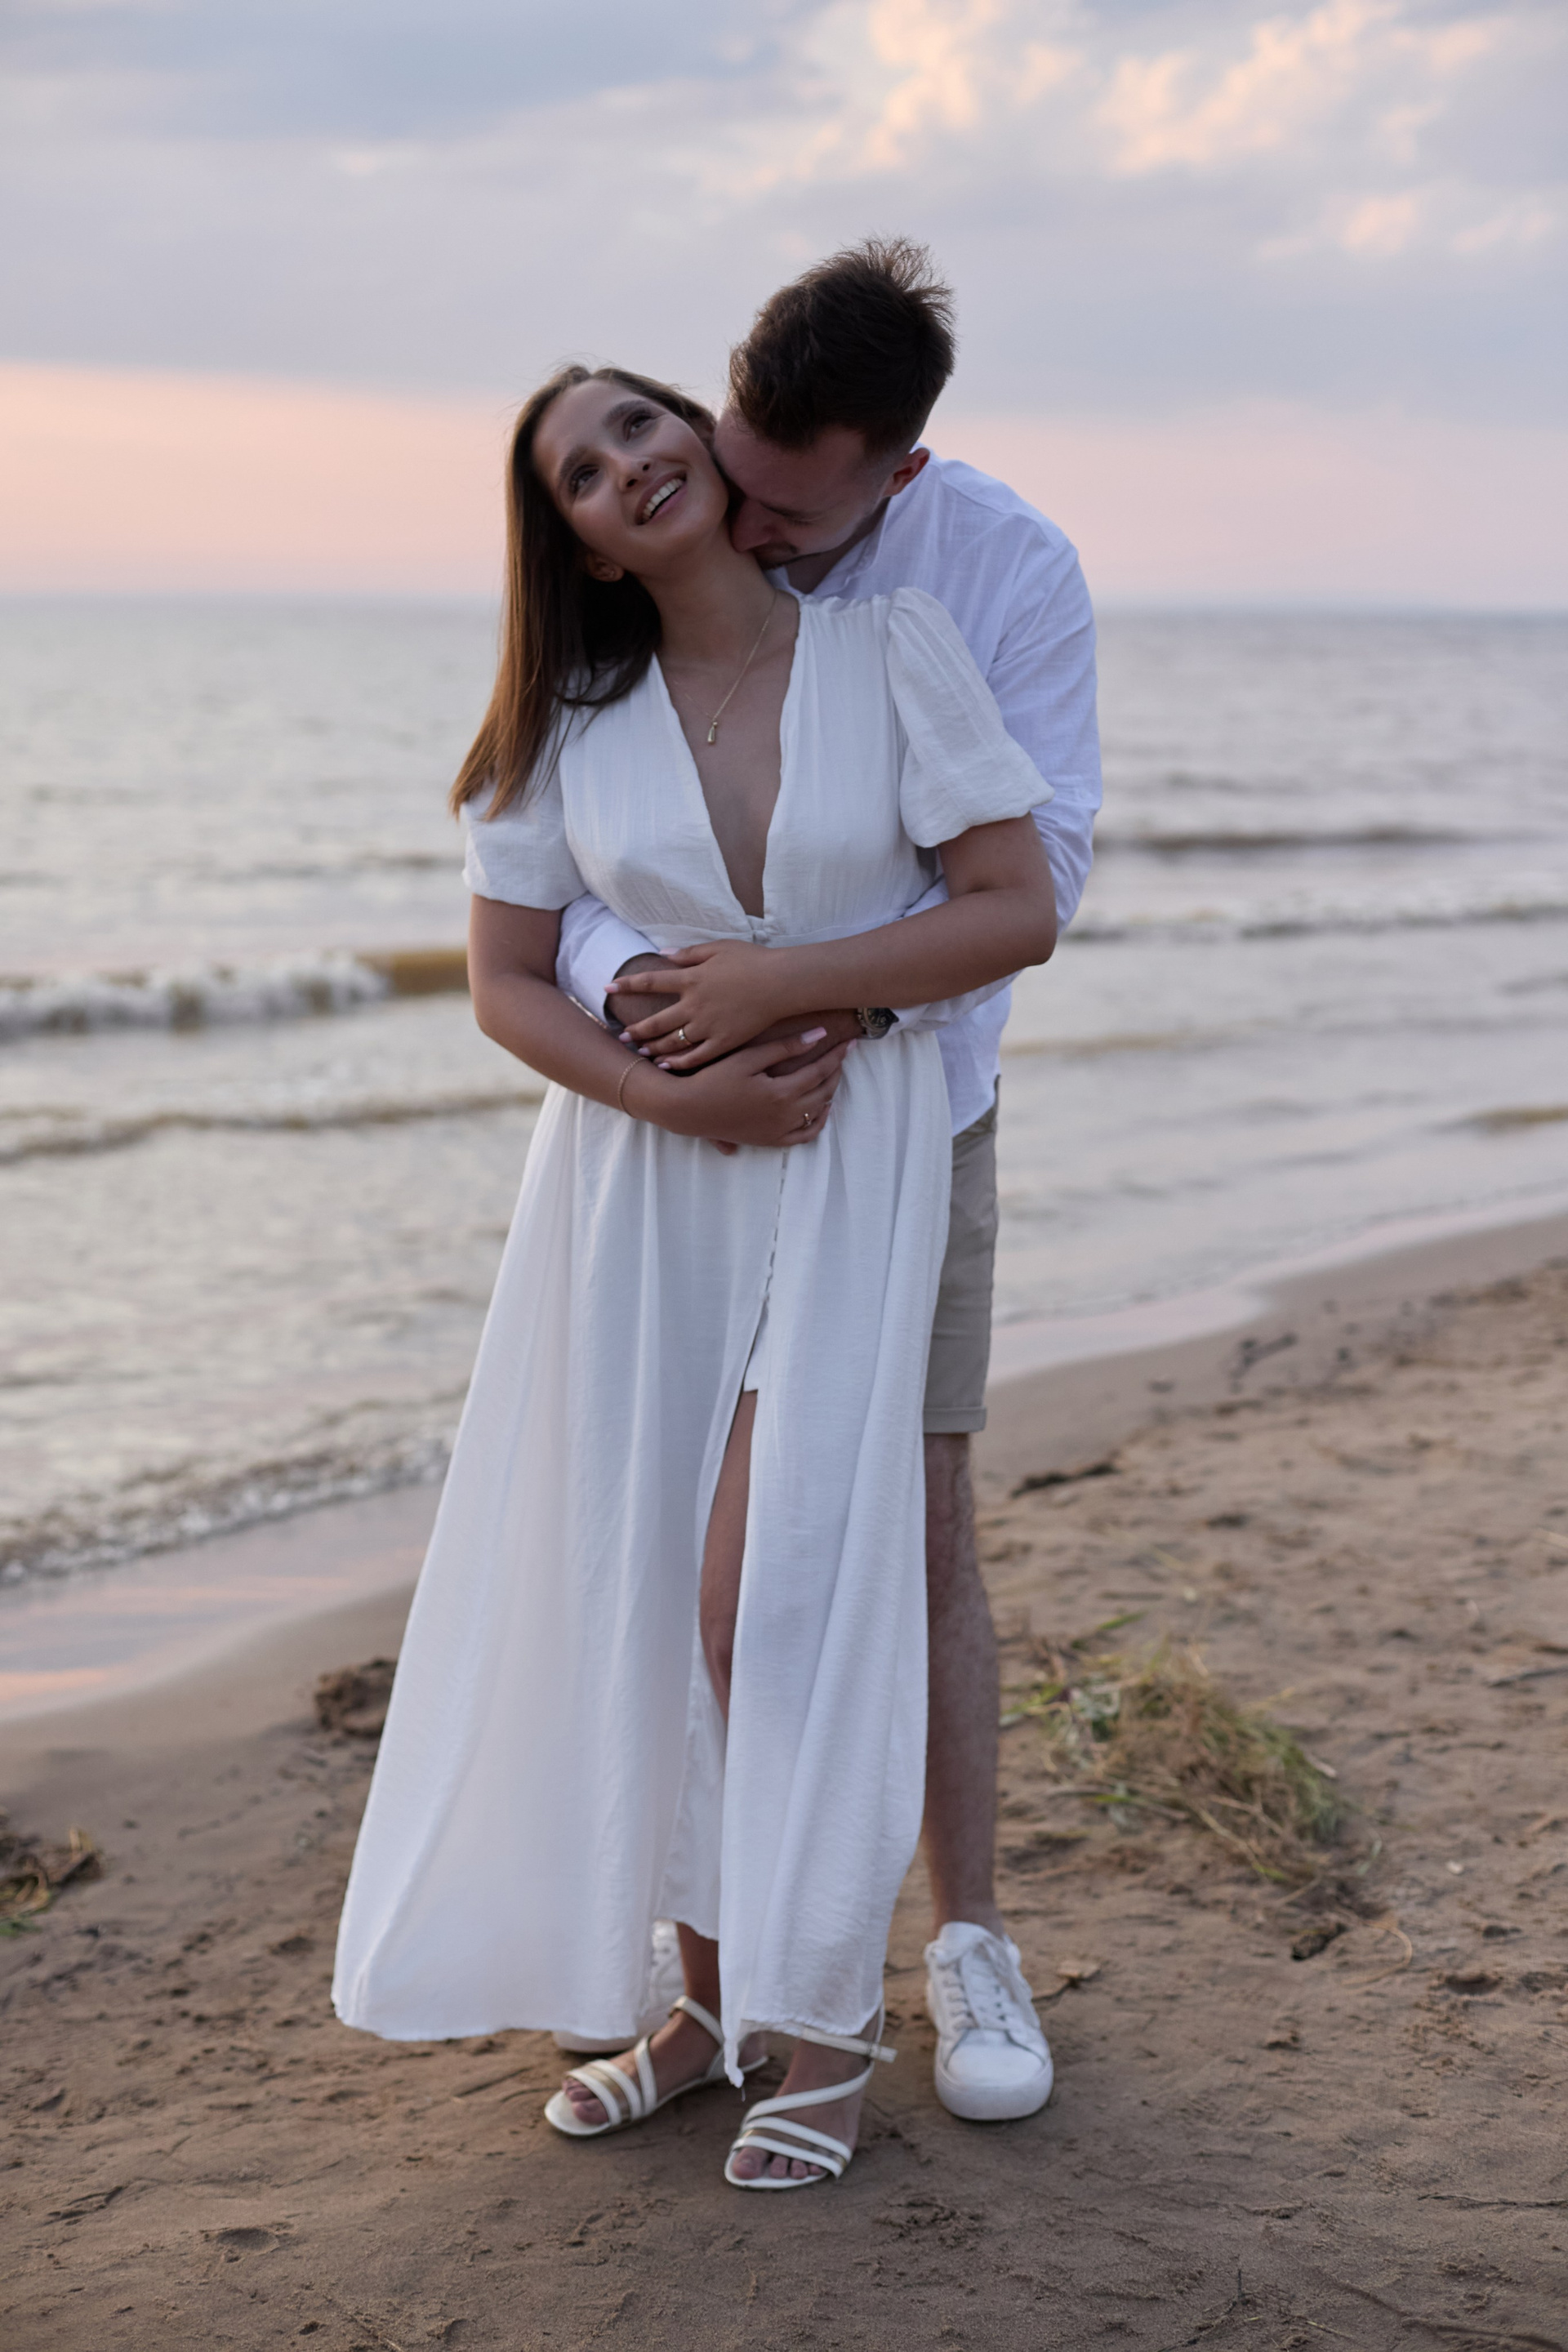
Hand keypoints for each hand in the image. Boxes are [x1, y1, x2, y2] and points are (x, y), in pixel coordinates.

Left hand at [617, 942, 793, 1067]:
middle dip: (636, 1029)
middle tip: (622, 1036)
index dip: (627, 985)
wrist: (782, 983)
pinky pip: (696, 1057)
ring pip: (673, 1042)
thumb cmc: (754, 961)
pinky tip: (667, 1066)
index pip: (650, 981)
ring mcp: (708, 1026)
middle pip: (656, 1020)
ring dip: (654, 1048)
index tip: (608, 988)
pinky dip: (679, 1063)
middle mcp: (694, 1005)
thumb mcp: (719, 948)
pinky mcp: (724, 1042)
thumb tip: (664, 954)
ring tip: (641, 1053)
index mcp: (691, 979)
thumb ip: (689, 953)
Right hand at [624, 1035, 851, 1149]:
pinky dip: (817, 1122)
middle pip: (824, 1092)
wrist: (687, 1109)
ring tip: (832, 1075)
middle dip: (836, 1071)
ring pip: (817, 1113)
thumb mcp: (748, 1057)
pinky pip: (803, 1136)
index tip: (849, 1042)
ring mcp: (778, 1132)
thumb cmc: (713, 1078)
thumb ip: (785, 1047)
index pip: (820, 1071)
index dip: (836, 1055)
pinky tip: (820, 1108)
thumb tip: (819, 1035)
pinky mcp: (769, 1140)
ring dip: (829, 1093)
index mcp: (782, 1093)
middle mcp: (785, 1116)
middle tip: (843, 1054)